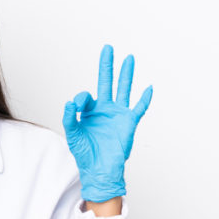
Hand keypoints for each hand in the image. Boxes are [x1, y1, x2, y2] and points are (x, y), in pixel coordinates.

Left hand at [62, 45, 151, 201]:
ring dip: (126, 74)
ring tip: (129, 58)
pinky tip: (148, 88)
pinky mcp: (129, 123)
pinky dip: (144, 99)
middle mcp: (104, 109)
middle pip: (107, 82)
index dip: (81, 99)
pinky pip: (139, 108)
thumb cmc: (85, 154)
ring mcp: (118, 115)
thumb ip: (69, 117)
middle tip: (107, 48)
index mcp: (90, 112)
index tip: (77, 108)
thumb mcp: (72, 134)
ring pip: (123, 89)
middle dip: (107, 65)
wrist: (100, 170)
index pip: (86, 96)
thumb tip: (70, 102)